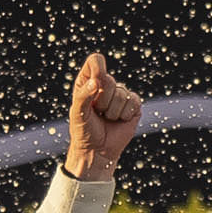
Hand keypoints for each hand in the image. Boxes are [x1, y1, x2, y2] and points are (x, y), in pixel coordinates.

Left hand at [65, 52, 141, 181]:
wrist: (97, 151)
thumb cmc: (84, 131)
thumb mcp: (77, 113)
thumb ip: (83, 95)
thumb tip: (97, 81)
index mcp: (88, 81)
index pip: (96, 61)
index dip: (97, 68)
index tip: (94, 83)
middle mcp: (105, 85)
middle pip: (108, 80)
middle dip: (102, 100)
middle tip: (97, 112)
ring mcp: (121, 94)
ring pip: (121, 94)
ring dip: (112, 112)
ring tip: (106, 118)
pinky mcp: (134, 105)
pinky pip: (133, 102)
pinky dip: (124, 115)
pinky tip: (118, 121)